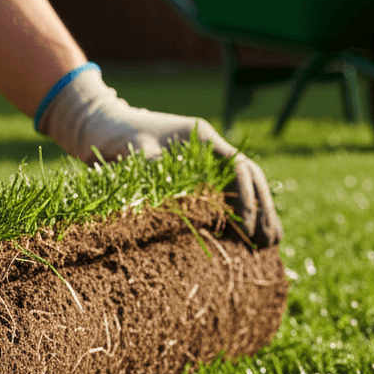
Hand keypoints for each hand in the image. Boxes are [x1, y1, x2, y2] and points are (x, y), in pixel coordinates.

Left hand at [36, 64, 282, 246]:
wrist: (103, 127)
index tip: (249, 224)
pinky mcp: (197, 179)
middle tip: (270, 243)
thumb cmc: (118, 135)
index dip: (247, 196)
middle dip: (264, 209)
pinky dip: (239, 217)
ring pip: (243, 189)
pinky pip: (225, 198)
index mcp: (204, 139)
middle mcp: (211, 150)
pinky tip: (247, 239)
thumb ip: (154, 165)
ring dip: (258, 216)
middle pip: (251, 179)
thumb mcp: (135, 149)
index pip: (238, 166)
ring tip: (270, 245)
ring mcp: (206, 164)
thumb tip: (172, 193)